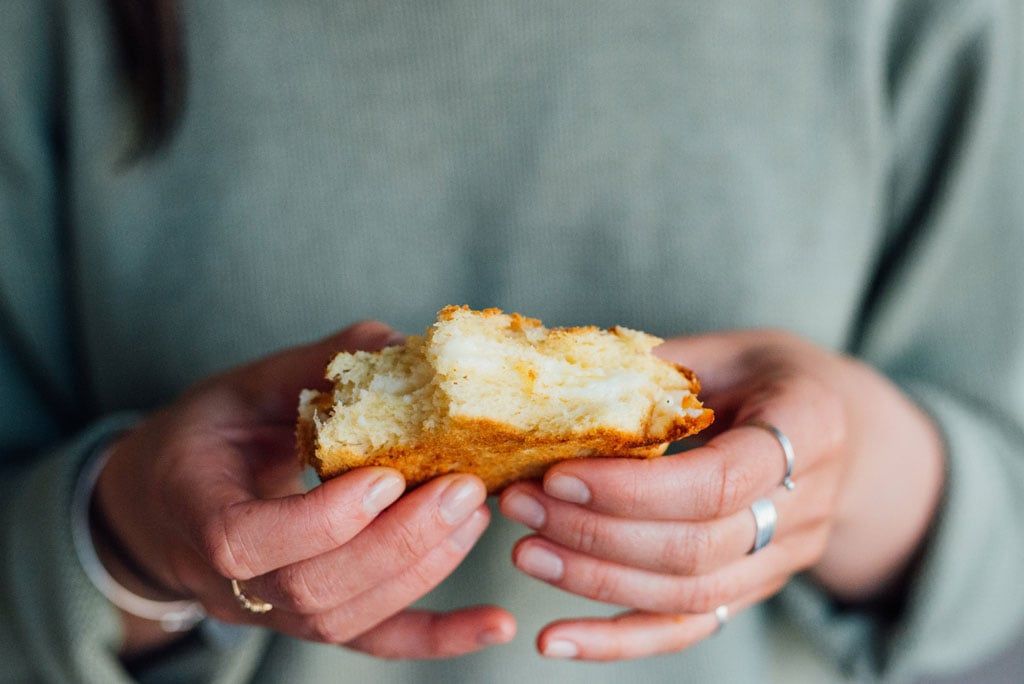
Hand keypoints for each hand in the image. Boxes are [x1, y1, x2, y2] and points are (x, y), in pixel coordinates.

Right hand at [95, 321, 514, 657]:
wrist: (164, 503)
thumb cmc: (206, 438)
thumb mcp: (241, 389)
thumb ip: (314, 366)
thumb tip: (402, 346)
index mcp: (196, 510)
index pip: (247, 541)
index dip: (322, 519)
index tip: (386, 475)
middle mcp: (229, 582)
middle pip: (313, 589)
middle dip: (398, 542)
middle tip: (462, 488)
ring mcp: (271, 611)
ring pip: (347, 619)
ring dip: (423, 570)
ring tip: (475, 514)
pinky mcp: (311, 619)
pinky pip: (373, 642)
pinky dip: (438, 637)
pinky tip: (493, 625)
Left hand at [499, 330, 943, 660]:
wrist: (840, 430)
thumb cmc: (770, 376)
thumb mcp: (726, 349)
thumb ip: (659, 370)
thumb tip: (560, 384)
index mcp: (806, 427)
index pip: (719, 481)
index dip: (633, 489)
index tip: (559, 474)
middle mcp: (805, 506)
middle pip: (697, 548)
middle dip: (597, 533)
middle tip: (521, 504)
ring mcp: (783, 559)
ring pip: (687, 596)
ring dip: (595, 580)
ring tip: (526, 551)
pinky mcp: (752, 590)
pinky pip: (686, 629)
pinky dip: (618, 641)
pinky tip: (558, 640)